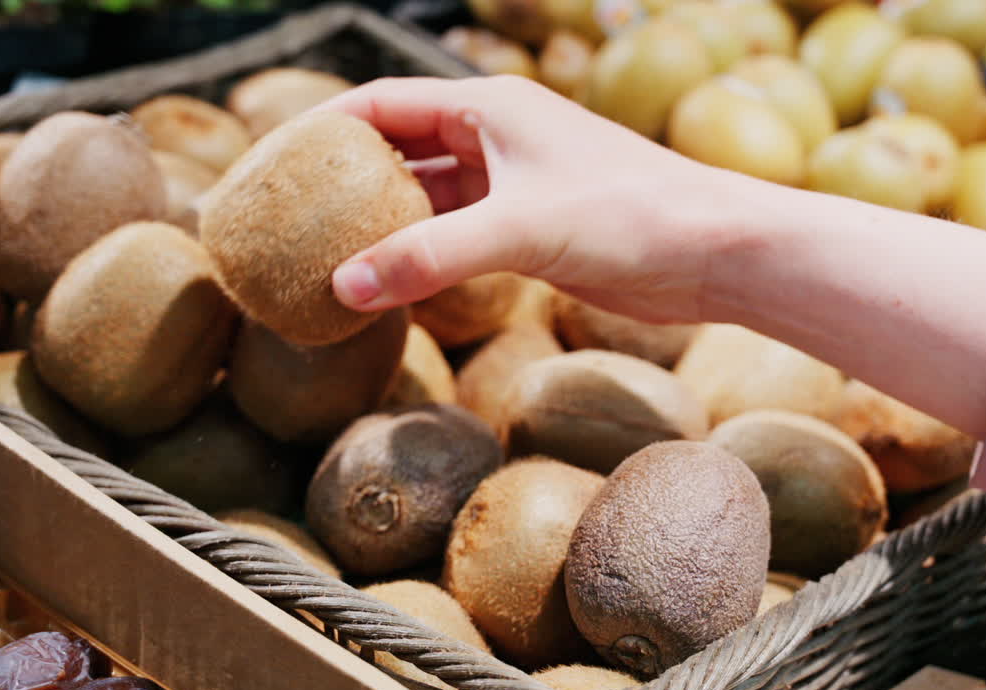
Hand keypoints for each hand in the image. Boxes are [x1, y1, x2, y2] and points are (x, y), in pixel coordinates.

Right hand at [319, 75, 753, 323]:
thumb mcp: (519, 230)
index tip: (271, 166)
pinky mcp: (530, 229)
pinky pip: (455, 235)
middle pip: (397, 149)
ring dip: (381, 225)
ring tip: (322, 257)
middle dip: (343, 182)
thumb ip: (429, 257)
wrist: (713, 253)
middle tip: (286, 217)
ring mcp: (512, 184)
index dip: (322, 130)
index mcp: (488, 108)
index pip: (381, 104)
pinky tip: (387, 285)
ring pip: (426, 198)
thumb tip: (342, 289)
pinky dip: (419, 255)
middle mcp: (495, 137)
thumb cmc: (629, 217)